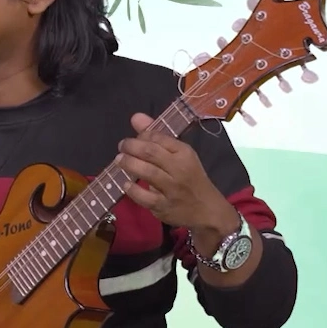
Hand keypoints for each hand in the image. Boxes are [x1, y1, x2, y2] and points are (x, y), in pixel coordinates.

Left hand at [116, 113, 235, 231]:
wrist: (207, 210)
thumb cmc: (190, 179)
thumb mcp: (179, 156)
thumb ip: (156, 137)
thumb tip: (135, 117)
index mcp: (185, 153)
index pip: (159, 138)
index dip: (142, 135)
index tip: (132, 139)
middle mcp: (180, 169)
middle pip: (151, 153)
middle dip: (131, 146)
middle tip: (121, 146)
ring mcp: (172, 189)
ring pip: (148, 172)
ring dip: (129, 164)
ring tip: (119, 160)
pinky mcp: (164, 206)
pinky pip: (145, 197)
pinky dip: (133, 190)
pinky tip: (125, 183)